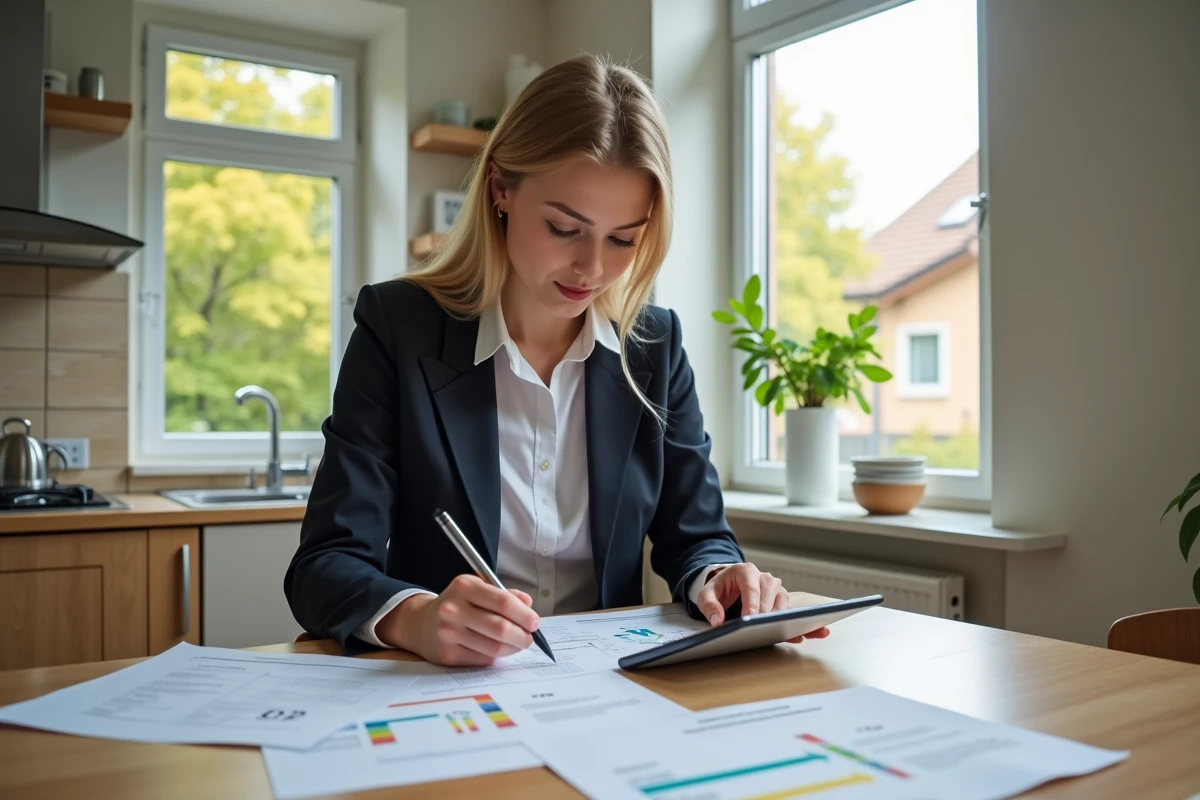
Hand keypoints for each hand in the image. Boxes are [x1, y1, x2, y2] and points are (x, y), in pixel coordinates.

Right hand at [380, 575, 539, 665]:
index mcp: (464, 586)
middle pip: (500, 627)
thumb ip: (504, 595)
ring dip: (512, 648)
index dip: (524, 614)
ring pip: (493, 647)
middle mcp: (453, 609)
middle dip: (522, 635)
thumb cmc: (458, 604)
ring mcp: (448, 633)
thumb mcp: (478, 589)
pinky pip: (482, 659)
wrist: (421, 623)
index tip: (535, 622)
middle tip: (530, 638)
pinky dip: (496, 656)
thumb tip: (528, 605)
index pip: (503, 602)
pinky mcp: (447, 654)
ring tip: (518, 644)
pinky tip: (498, 650)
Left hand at [695, 563, 830, 642]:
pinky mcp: (783, 602)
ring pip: (784, 602)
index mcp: (746, 571)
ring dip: (788, 617)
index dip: (752, 603)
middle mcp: (765, 578)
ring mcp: (776, 590)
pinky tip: (816, 630)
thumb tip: (717, 620)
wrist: (729, 586)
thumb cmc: (720, 589)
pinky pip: (794, 612)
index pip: (751, 587)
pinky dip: (805, 621)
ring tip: (796, 632)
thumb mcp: (706, 594)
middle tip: (767, 629)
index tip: (751, 618)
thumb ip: (708, 605)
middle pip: (770, 594)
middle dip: (768, 612)